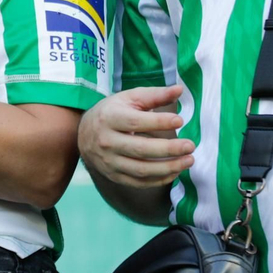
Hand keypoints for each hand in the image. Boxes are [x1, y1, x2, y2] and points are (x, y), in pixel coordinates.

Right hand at [78, 84, 194, 187]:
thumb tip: (179, 89)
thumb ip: (154, 95)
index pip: (136, 122)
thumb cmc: (112, 112)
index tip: (180, 120)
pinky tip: (175, 171)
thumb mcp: (129, 98)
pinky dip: (160, 179)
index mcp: (110, 118)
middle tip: (190, 146)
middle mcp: (107, 141)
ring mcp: (110, 162)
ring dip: (168, 167)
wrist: (83, 135)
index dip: (159, 122)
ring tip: (188, 160)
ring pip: (141, 169)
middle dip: (169, 149)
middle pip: (140, 149)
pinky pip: (140, 182)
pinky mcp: (114, 176)